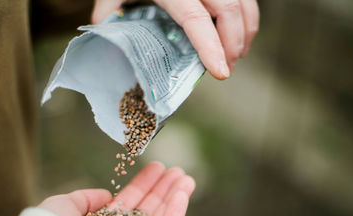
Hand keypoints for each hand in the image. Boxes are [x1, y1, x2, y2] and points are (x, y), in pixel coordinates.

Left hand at [39, 162, 195, 215]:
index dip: (143, 184)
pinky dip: (176, 215)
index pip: (128, 202)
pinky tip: (183, 194)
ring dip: (175, 198)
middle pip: (147, 209)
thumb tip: (107, 195)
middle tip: (176, 170)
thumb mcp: (62, 206)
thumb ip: (84, 197)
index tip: (156, 167)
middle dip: (162, 189)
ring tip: (186, 178)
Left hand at [91, 0, 259, 79]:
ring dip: (245, 31)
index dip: (211, 47)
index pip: (195, 19)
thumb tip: (104, 34)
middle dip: (232, 45)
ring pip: (242, 2)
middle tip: (227, 69)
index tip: (221, 72)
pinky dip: (248, 15)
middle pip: (228, 11)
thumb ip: (109, 9)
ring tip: (237, 55)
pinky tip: (241, 32)